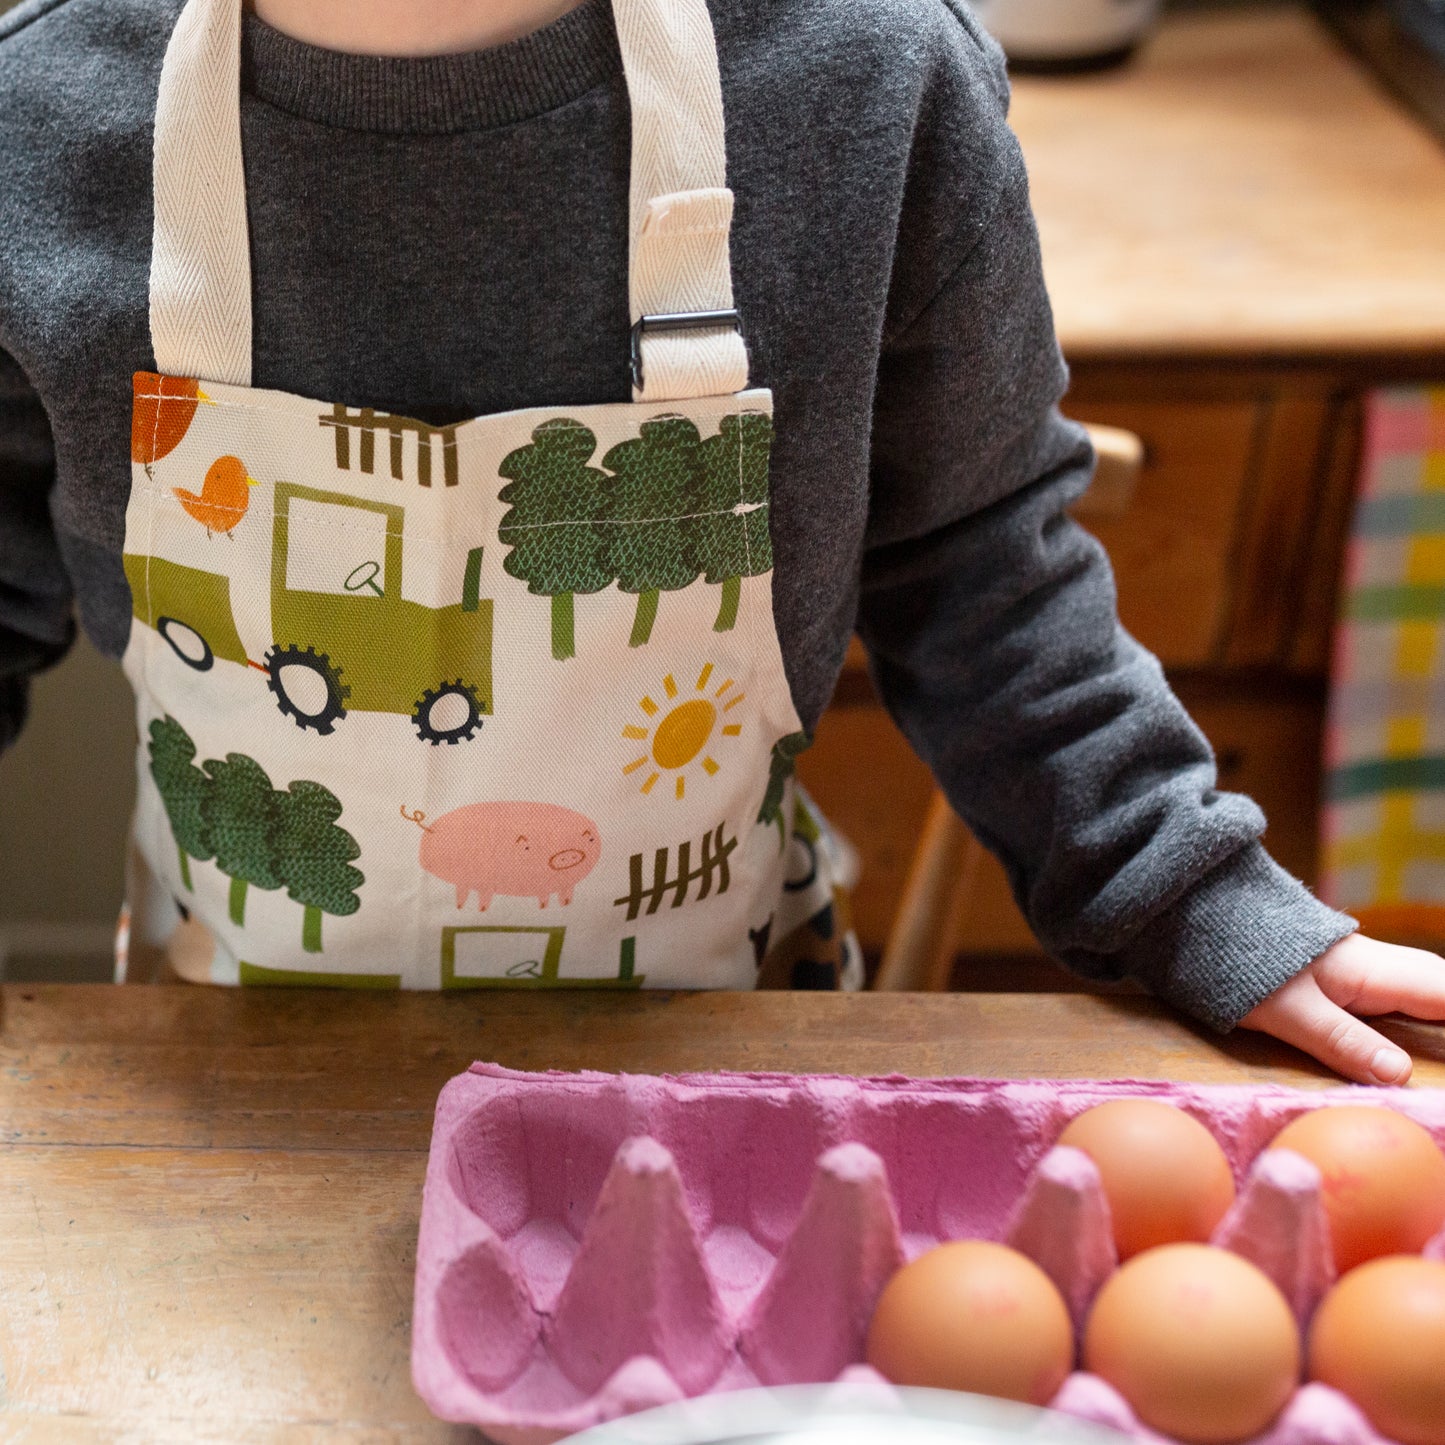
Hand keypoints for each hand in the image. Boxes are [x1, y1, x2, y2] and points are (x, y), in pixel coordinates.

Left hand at [1239, 934, 1444, 1084]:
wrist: (1208, 915)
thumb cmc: (1243, 964)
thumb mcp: (1287, 1010)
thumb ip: (1341, 1041)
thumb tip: (1399, 1074)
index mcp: (1374, 971)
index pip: (1444, 994)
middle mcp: (1379, 964)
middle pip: (1440, 985)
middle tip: (1443, 1071)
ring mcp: (1364, 965)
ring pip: (1424, 985)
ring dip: (1437, 1012)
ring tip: (1434, 1054)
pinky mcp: (1347, 973)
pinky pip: (1402, 990)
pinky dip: (1422, 1010)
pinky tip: (1417, 1032)